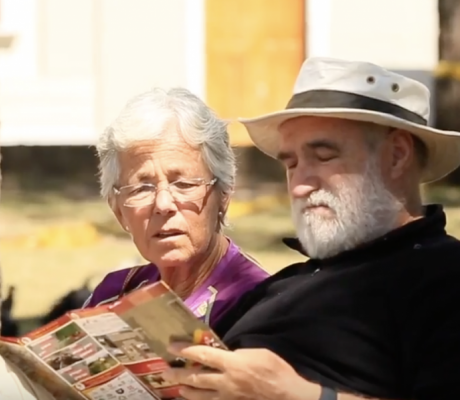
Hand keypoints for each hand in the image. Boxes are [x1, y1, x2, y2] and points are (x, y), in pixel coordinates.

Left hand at [161, 343, 320, 399]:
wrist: (287, 395)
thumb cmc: (275, 369)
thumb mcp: (257, 352)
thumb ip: (237, 353)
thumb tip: (225, 353)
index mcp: (232, 364)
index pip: (202, 356)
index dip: (185, 350)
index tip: (172, 346)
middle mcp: (225, 382)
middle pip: (196, 379)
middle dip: (179, 375)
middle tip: (166, 371)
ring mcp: (228, 397)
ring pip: (201, 396)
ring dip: (187, 391)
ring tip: (177, 389)